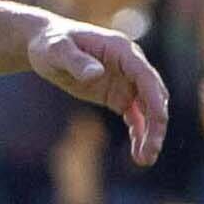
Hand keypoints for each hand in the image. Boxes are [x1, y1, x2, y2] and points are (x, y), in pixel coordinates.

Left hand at [28, 17, 168, 165]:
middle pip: (153, 95)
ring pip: (148, 110)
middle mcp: (130, 65)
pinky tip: (138, 154)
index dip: (155, 98)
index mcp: (122, 50)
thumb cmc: (49, 44)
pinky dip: (139, 134)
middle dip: (156, 123)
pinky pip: (135, 117)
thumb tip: (96, 74)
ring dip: (150, 133)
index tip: (159, 121)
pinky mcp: (118, 95)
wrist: (44, 47)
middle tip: (150, 152)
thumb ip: (76, 61)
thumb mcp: (57, 51)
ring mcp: (126, 81)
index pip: (145, 76)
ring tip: (144, 159)